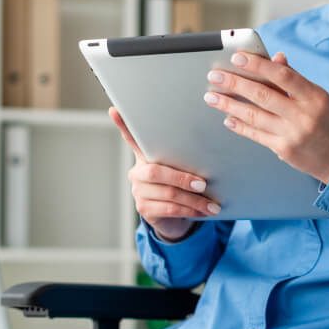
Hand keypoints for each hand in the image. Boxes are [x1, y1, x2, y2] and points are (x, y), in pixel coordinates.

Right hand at [109, 107, 219, 240]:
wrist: (174, 218)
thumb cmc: (180, 188)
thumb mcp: (182, 169)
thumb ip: (186, 158)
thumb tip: (209, 145)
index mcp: (146, 157)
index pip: (133, 139)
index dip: (123, 126)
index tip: (115, 110)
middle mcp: (137, 173)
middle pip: (156, 172)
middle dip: (182, 178)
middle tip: (203, 184)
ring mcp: (139, 192)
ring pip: (168, 193)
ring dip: (194, 200)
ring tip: (213, 205)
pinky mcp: (145, 209)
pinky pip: (170, 209)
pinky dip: (190, 210)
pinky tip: (204, 212)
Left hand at [203, 52, 328, 183]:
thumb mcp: (320, 97)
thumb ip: (296, 79)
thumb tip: (277, 58)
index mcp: (314, 97)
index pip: (282, 76)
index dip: (258, 65)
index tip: (238, 58)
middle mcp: (303, 115)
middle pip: (263, 95)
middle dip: (234, 84)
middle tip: (215, 77)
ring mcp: (292, 134)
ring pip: (254, 115)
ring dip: (229, 105)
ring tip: (212, 97)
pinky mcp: (284, 150)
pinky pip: (256, 135)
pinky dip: (240, 126)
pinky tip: (227, 119)